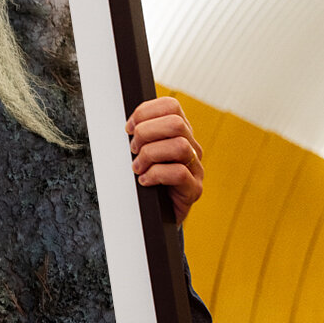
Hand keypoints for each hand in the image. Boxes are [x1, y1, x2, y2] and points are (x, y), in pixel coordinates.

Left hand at [126, 97, 203, 224]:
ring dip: (150, 155)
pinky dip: (155, 175)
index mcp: (179, 133)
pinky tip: (144, 181)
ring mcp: (195, 168)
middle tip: (133, 150)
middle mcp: (191, 147)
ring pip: (179, 146)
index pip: (171, 106)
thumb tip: (127, 125)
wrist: (156, 216)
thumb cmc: (146, 181)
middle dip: (146, 133)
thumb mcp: (140, 153)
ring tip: (137, 167)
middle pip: (175, 123)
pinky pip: (179, 173)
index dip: (146, 112)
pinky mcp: (194, 189)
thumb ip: (139, 136)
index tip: (128, 128)